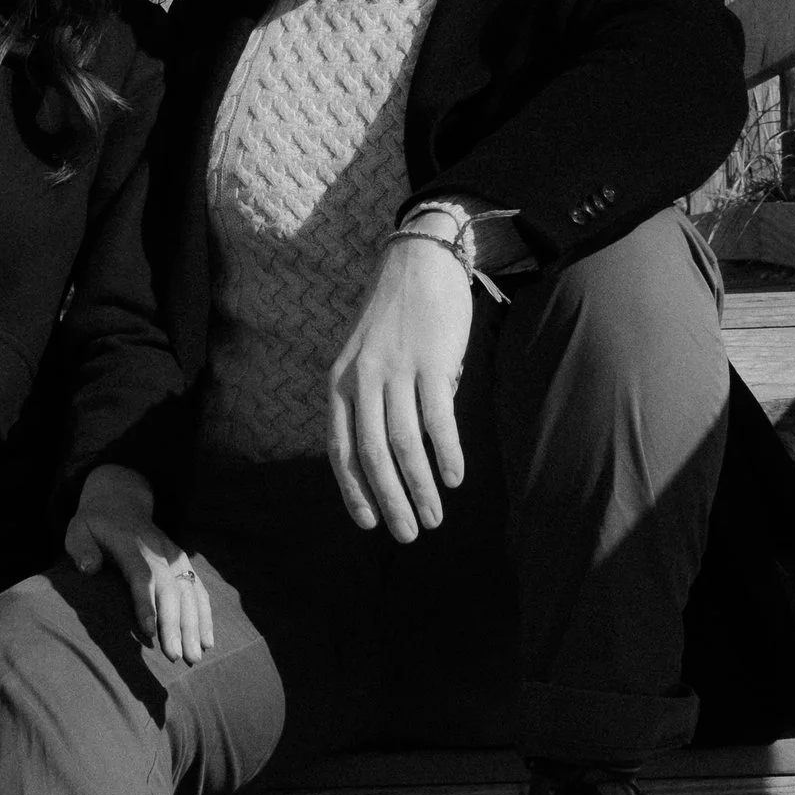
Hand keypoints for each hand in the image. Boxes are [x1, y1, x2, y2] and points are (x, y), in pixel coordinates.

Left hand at [65, 461, 214, 666]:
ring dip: (195, 624)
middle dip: (176, 624)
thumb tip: (88, 569)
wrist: (120, 498)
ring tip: (196, 656)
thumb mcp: (78, 529)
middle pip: (171, 588)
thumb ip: (81, 548)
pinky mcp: (183, 561)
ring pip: (190, 591)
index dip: (146, 603)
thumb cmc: (94, 524)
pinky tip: (208, 640)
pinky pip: (199, 589)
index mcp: (130, 544)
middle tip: (177, 657)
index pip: (141, 575)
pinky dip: (205, 614)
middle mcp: (157, 550)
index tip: (149, 632)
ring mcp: (174, 555)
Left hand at [327, 231, 472, 542]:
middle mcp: (362, 379)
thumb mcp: (369, 358)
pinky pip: (438, 420)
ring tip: (434, 518)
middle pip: (372, 454)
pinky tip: (455, 478)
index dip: (354, 489)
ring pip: (404, 444)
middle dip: (390, 500)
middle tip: (408, 534)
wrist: (419, 259)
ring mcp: (396, 370)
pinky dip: (446, 453)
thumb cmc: (396, 316)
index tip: (370, 523)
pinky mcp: (432, 362)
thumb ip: (376, 402)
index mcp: (340, 382)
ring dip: (420, 487)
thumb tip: (402, 453)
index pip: (340, 448)